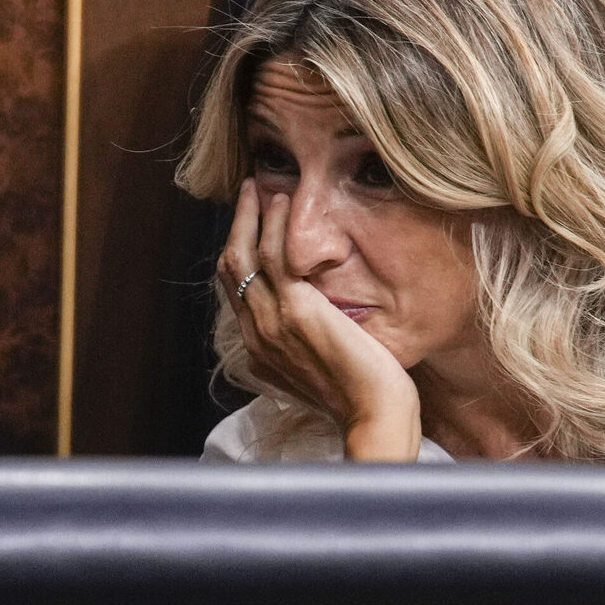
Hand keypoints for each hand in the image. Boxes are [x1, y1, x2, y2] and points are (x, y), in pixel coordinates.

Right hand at [218, 179, 421, 459]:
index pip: (237, 292)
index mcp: (260, 351)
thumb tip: (312, 328)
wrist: (374, 415)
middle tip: (248, 194)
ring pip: (243, 256)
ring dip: (249, 217)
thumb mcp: (323, 369)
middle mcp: (257, 335)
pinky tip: (281, 203)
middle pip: (230, 269)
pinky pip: (272, 255)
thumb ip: (307, 346)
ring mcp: (271, 323)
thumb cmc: (362, 397)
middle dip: (236, 227)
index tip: (251, 226)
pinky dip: (271, 224)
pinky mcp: (296, 311)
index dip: (240, 253)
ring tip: (260, 188)